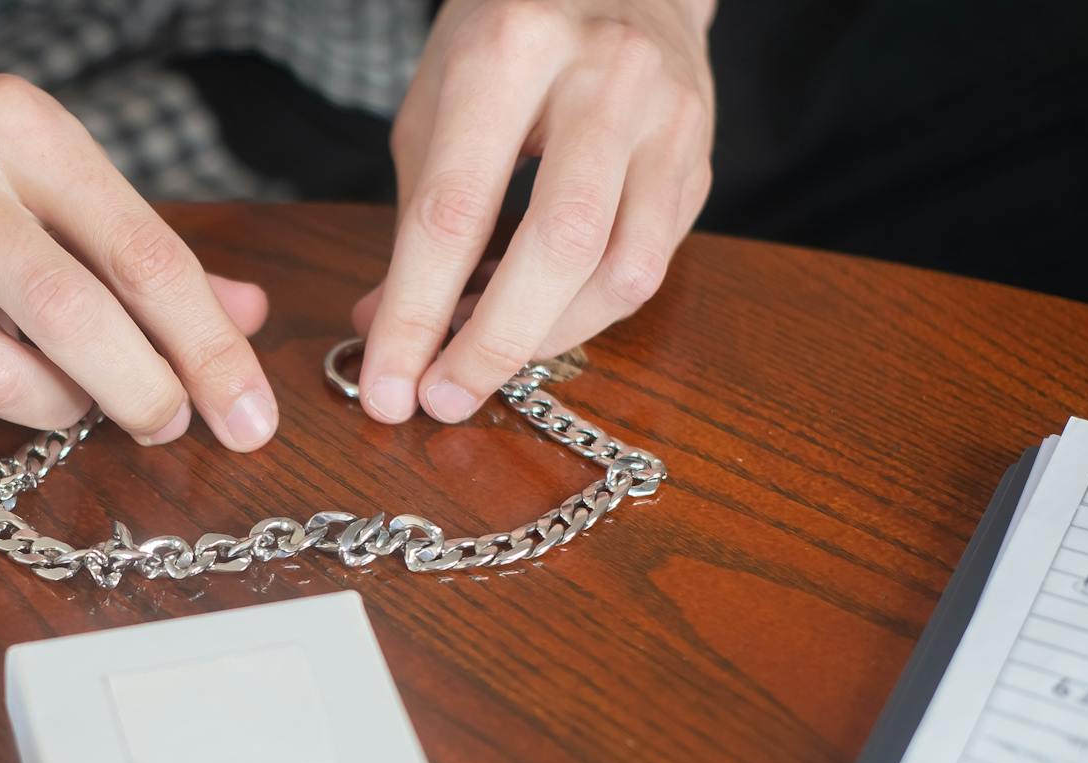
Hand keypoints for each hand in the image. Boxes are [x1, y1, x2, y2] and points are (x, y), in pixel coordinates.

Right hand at [0, 39, 276, 446]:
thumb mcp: (30, 155)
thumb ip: (134, 238)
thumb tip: (244, 314)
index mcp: (18, 128)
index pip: (142, 251)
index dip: (209, 347)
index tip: (249, 412)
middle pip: (74, 318)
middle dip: (144, 394)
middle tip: (168, 423)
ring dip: (57, 412)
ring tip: (70, 395)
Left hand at [351, 0, 713, 424]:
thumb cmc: (508, 37)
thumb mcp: (438, 101)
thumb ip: (416, 217)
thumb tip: (388, 330)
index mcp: (512, 48)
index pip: (455, 210)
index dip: (416, 315)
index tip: (386, 388)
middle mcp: (604, 76)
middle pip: (557, 247)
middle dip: (492, 345)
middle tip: (441, 400)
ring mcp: (668, 117)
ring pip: (621, 271)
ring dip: (547, 340)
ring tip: (485, 365)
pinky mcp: (701, 158)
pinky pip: (650, 265)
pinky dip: (587, 314)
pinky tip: (540, 323)